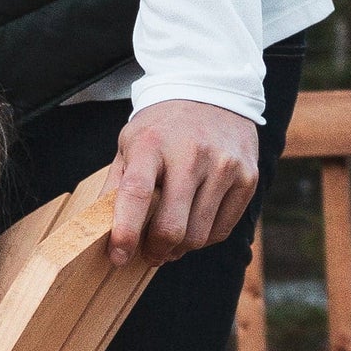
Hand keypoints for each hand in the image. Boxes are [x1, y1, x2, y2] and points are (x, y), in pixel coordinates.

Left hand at [102, 99, 259, 267]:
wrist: (211, 93)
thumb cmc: (163, 127)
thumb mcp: (130, 143)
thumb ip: (118, 184)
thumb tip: (103, 227)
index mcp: (152, 144)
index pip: (136, 194)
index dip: (125, 232)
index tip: (117, 256)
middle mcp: (191, 154)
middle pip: (172, 225)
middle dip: (155, 251)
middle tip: (147, 254)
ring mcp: (224, 166)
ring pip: (198, 235)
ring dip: (179, 249)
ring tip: (168, 242)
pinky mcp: (248, 178)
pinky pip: (222, 230)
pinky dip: (203, 239)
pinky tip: (192, 227)